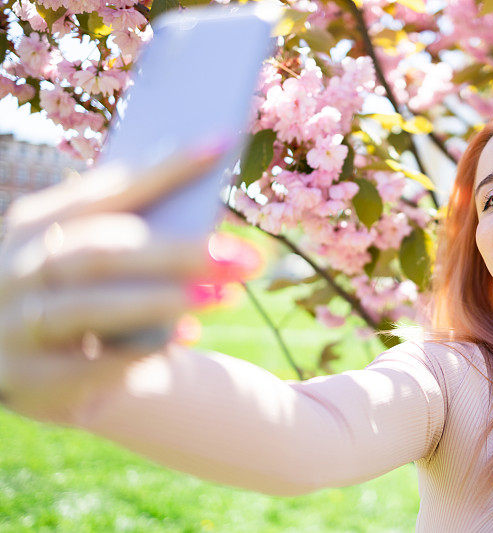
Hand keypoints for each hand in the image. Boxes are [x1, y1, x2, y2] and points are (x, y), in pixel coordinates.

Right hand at [0, 139, 232, 424]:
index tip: (221, 143)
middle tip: (244, 256)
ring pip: (90, 305)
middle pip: (101, 250)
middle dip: (178, 252)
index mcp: (34, 224)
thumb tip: (207, 216)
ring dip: (162, 299)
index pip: (106, 190)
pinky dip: (140, 351)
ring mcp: (13, 325)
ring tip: (223, 295)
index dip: (163, 168)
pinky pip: (86, 366)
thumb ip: (132, 235)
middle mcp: (15, 268)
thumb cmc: (79, 298)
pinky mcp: (24, 380)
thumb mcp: (91, 260)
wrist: (29, 370)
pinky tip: (187, 335)